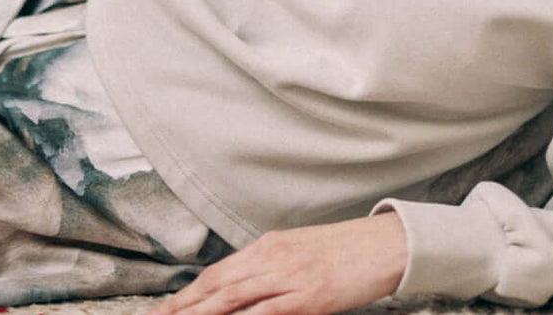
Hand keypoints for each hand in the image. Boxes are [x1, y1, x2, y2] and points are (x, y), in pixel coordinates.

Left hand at [150, 213, 406, 314]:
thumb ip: (271, 268)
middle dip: (185, 306)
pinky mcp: (310, 297)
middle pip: (217, 285)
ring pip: (233, 298)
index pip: (218, 272)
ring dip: (202, 314)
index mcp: (268, 246)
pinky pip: (267, 312)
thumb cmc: (347, 251)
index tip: (167, 308)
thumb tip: (243, 289)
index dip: (189, 293)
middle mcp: (272, 258)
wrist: (386, 245)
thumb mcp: (301, 251)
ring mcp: (290, 277)